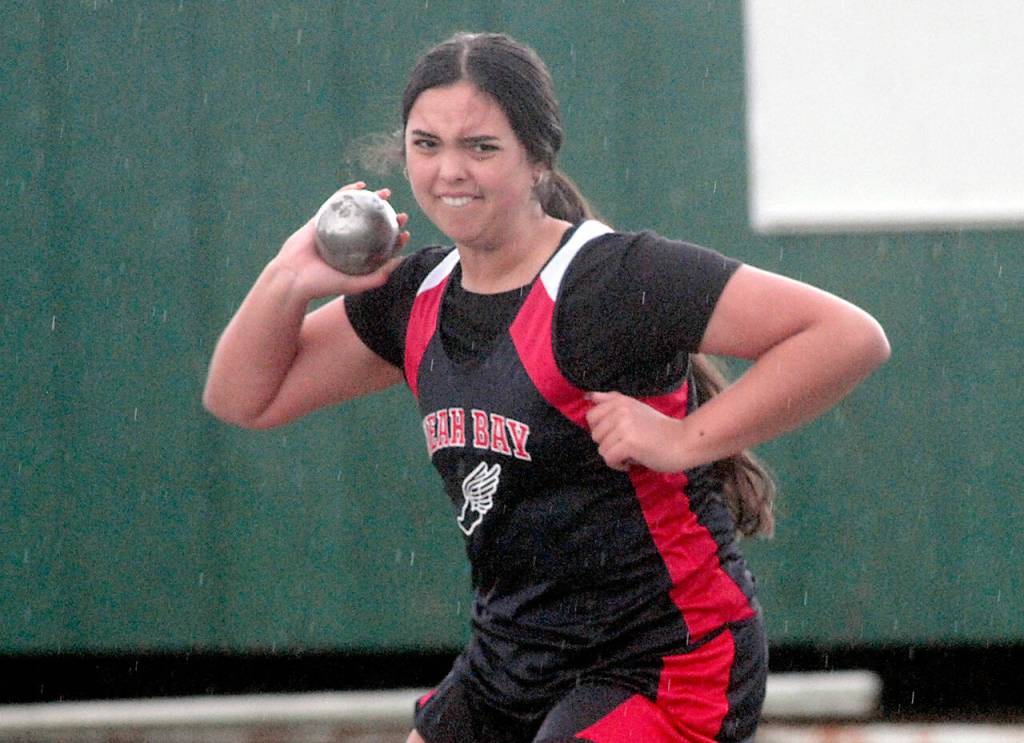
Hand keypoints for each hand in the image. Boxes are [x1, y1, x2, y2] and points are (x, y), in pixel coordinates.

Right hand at [274, 181, 410, 297]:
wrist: (291, 277)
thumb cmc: (321, 285)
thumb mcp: (353, 284)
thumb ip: (377, 277)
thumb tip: (401, 260)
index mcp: (356, 259)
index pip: (381, 247)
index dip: (395, 239)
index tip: (405, 232)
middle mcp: (348, 244)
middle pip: (373, 227)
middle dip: (389, 219)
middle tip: (401, 214)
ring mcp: (335, 230)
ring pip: (357, 212)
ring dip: (372, 201)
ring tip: (386, 193)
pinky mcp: (322, 219)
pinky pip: (337, 202)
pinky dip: (348, 192)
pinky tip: (360, 186)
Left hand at [584, 391, 685, 472]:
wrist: (684, 441)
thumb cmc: (660, 429)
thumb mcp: (635, 408)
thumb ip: (611, 401)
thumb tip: (588, 396)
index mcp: (620, 401)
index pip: (591, 416)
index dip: (601, 430)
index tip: (617, 434)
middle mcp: (620, 410)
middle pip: (595, 435)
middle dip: (608, 444)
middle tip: (627, 445)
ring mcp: (624, 426)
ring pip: (601, 448)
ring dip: (615, 456)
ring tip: (632, 453)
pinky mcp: (628, 442)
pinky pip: (609, 458)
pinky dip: (619, 465)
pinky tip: (632, 462)